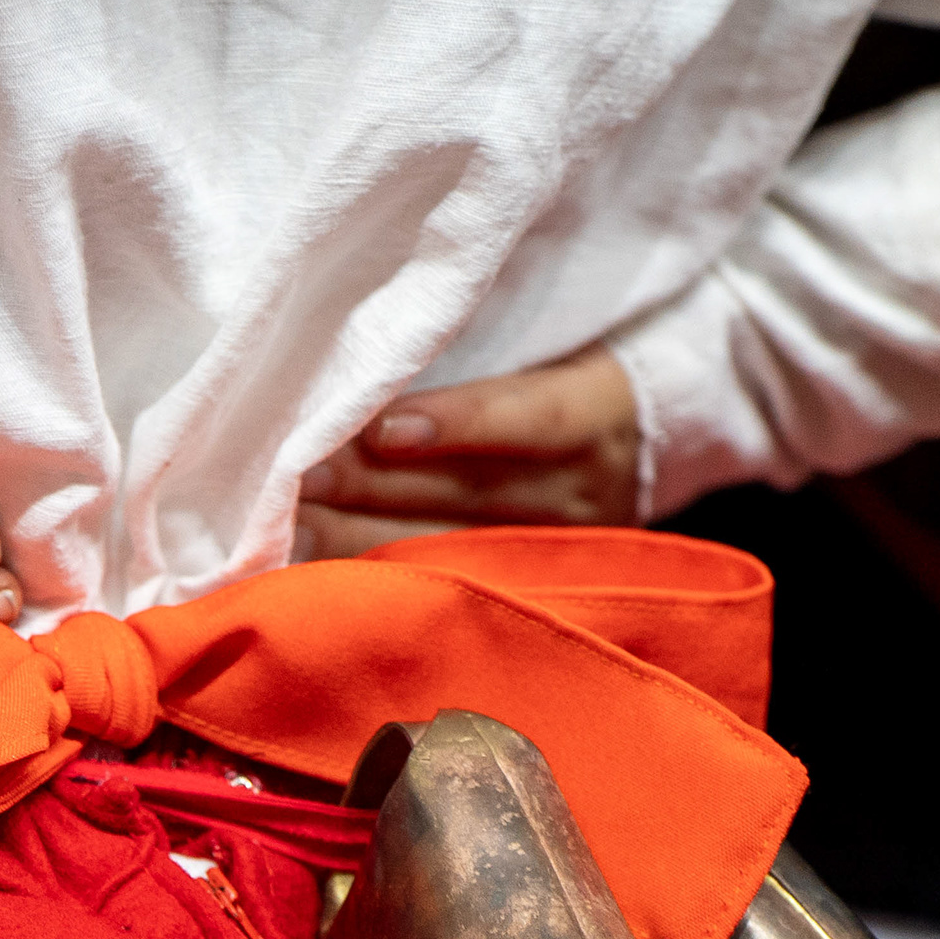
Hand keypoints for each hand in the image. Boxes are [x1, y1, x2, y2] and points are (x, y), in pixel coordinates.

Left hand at [293, 346, 640, 559]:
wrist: (652, 439)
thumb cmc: (572, 370)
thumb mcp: (552, 348)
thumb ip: (477, 355)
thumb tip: (368, 361)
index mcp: (599, 414)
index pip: (534, 417)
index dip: (462, 424)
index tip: (384, 427)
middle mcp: (580, 494)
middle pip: (470, 493)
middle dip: (372, 485)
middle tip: (292, 473)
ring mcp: (556, 552)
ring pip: (450, 549)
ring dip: (359, 539)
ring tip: (286, 526)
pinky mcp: (531, 590)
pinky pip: (444, 584)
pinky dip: (378, 577)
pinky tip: (316, 575)